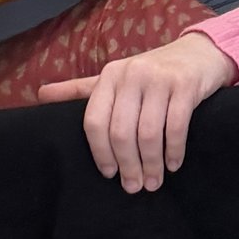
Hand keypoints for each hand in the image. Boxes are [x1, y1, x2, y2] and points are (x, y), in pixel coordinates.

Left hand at [41, 30, 237, 190]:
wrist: (199, 52)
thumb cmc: (151, 73)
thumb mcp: (114, 79)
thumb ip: (80, 90)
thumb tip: (40, 95)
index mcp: (109, 76)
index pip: (94, 122)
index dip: (99, 153)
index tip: (109, 174)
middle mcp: (132, 74)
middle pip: (121, 132)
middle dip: (128, 165)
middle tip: (134, 186)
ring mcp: (159, 78)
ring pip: (148, 133)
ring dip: (151, 164)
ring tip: (154, 182)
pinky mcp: (185, 85)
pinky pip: (176, 127)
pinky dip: (174, 151)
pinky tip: (173, 164)